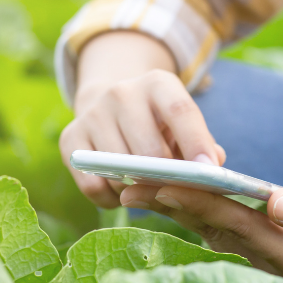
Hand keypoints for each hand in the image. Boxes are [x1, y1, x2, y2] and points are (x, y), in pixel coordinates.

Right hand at [60, 31, 224, 207]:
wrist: (109, 104)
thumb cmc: (158, 123)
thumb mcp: (183, 124)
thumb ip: (202, 144)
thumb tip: (213, 166)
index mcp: (158, 83)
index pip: (180, 111)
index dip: (195, 142)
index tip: (208, 170)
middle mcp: (121, 93)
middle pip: (148, 149)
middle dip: (165, 178)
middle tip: (175, 192)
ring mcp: (92, 114)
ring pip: (119, 170)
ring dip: (137, 190)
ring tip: (148, 190)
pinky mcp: (69, 138)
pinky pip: (92, 184)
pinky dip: (110, 198)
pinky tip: (121, 192)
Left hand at [119, 184, 282, 282]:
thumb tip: (275, 199)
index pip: (231, 223)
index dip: (192, 200)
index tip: (155, 181)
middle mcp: (278, 262)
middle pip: (214, 229)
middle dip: (171, 204)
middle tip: (127, 182)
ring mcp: (279, 260)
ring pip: (219, 234)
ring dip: (182, 211)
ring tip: (143, 188)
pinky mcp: (282, 252)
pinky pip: (234, 234)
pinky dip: (207, 216)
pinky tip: (186, 201)